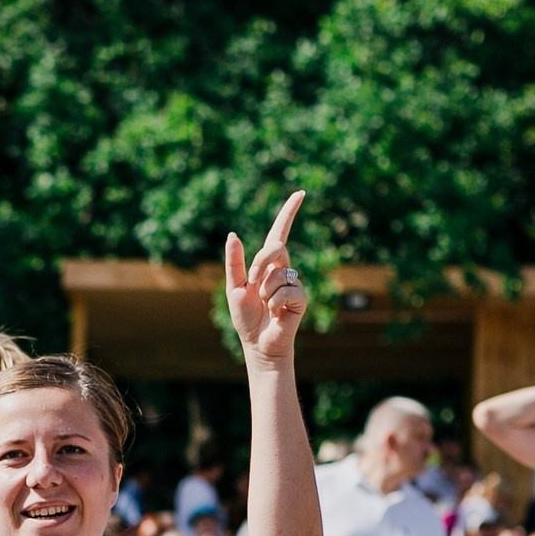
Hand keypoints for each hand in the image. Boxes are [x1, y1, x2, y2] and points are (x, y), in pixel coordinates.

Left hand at [225, 191, 307, 366]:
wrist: (257, 343)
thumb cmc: (246, 317)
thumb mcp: (234, 287)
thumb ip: (235, 262)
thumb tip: (233, 234)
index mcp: (267, 264)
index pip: (280, 232)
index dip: (289, 213)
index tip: (300, 193)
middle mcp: (283, 269)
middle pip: (276, 247)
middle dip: (260, 261)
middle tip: (252, 282)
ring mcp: (294, 283)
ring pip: (277, 274)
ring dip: (264, 292)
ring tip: (264, 306)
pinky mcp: (301, 298)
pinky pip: (285, 291)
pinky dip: (274, 303)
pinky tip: (275, 314)